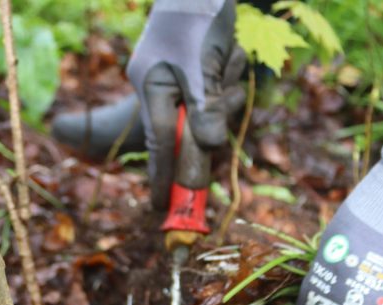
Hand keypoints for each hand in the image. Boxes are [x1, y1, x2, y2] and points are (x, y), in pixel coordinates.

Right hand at [126, 0, 245, 208]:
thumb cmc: (198, 14)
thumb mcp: (204, 64)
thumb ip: (205, 108)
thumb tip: (210, 147)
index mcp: (150, 87)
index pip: (159, 143)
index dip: (163, 176)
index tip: (162, 207)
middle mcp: (160, 87)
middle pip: (188, 129)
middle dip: (213, 115)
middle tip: (225, 96)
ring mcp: (177, 79)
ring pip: (209, 110)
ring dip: (226, 90)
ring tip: (229, 56)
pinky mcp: (196, 71)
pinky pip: (216, 92)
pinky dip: (228, 77)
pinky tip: (231, 53)